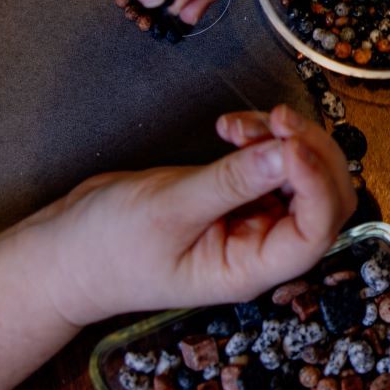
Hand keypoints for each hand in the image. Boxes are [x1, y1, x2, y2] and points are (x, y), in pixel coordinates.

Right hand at [22, 106, 355, 327]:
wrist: (66, 252)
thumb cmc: (108, 249)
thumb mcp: (168, 210)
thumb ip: (231, 182)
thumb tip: (286, 152)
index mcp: (251, 269)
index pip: (316, 231)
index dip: (317, 183)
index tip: (290, 143)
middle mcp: (261, 247)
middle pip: (322, 198)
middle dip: (308, 151)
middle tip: (274, 119)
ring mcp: (251, 220)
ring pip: (302, 173)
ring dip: (282, 139)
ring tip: (237, 125)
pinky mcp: (237, 194)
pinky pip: (273, 161)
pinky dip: (261, 138)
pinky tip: (229, 128)